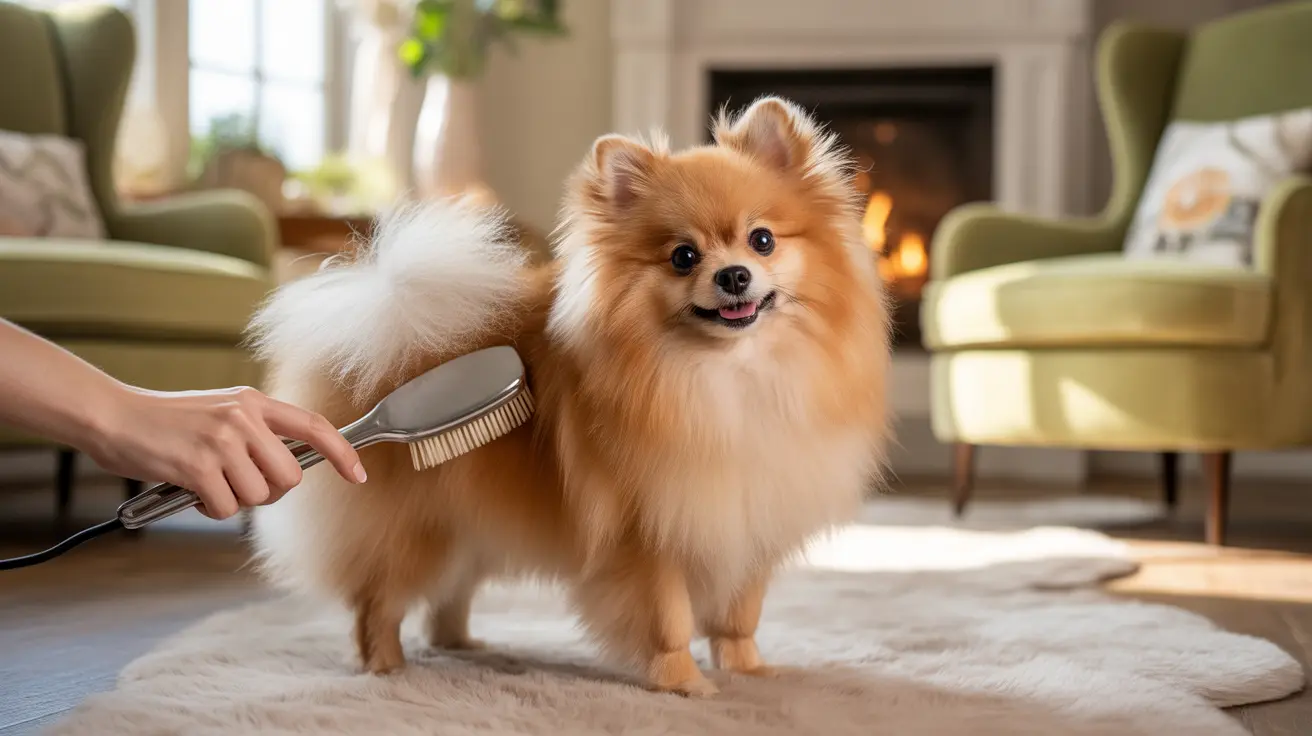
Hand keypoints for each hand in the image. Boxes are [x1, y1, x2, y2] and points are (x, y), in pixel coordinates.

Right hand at [86, 386, 365, 519]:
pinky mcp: (200, 466)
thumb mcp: (219, 413)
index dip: (342, 453)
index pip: (314, 426)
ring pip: (258, 497)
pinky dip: (210, 509)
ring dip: (233, 501)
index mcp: (253, 402)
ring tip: (206, 482)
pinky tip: (190, 491)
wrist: (113, 417)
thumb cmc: (165, 423)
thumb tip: (288, 471)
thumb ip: (255, 434)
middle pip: (290, 477)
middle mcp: (244, 417)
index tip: (358, 475)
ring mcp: (223, 441)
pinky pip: (227, 509)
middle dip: (269, 492)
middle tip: (238, 485)